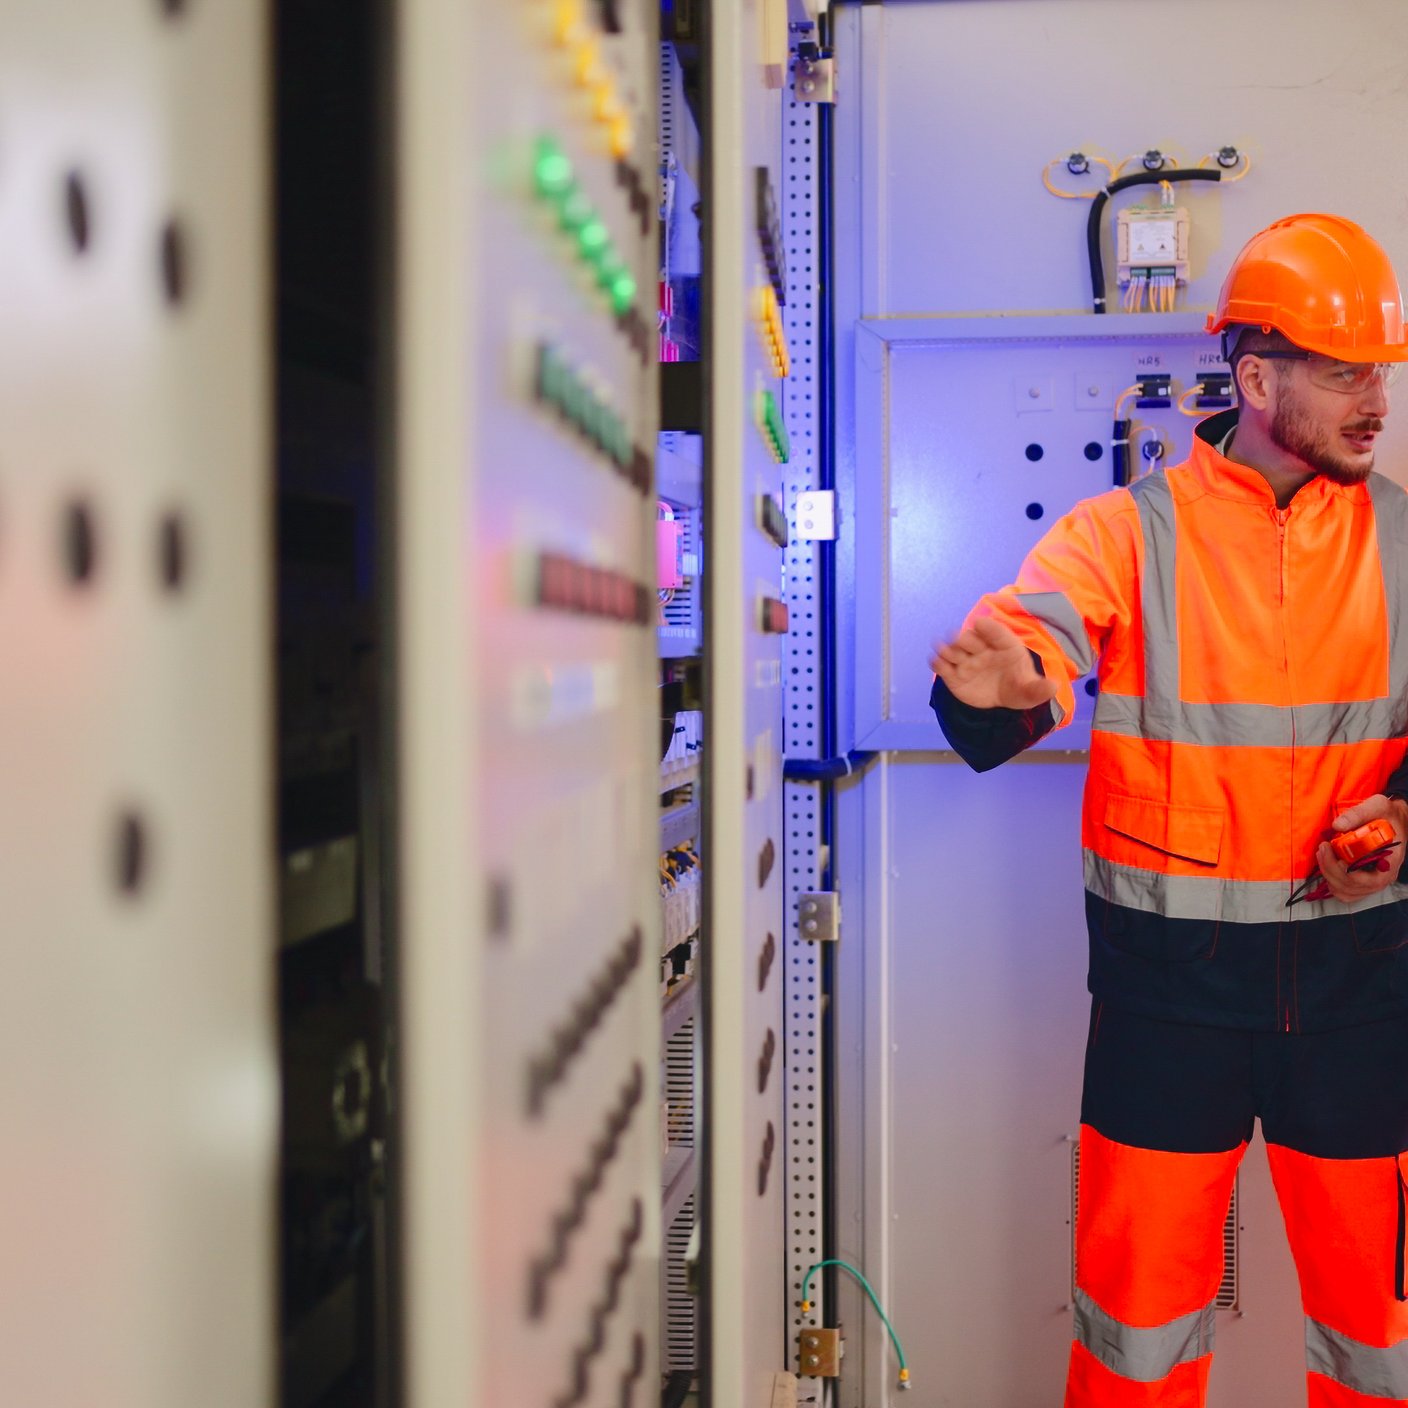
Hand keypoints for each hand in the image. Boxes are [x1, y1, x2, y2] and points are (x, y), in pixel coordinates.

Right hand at [929, 617, 1059, 710]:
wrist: (1000, 699)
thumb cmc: (1018, 688)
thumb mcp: (1030, 692)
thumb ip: (1039, 689)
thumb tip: (1054, 686)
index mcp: (1005, 647)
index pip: (997, 633)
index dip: (988, 628)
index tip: (979, 623)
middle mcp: (983, 649)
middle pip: (970, 638)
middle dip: (963, 638)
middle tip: (959, 642)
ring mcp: (967, 660)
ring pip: (953, 649)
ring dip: (947, 648)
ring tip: (944, 651)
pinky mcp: (953, 674)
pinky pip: (942, 665)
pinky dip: (938, 663)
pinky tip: (938, 664)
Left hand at [1316, 795, 1407, 902]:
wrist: (1394, 820)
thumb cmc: (1387, 815)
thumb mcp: (1377, 806)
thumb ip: (1358, 813)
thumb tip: (1337, 825)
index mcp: (1390, 862)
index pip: (1370, 880)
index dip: (1348, 873)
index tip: (1335, 855)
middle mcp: (1382, 876)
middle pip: (1353, 887)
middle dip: (1331, 870)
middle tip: (1323, 848)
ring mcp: (1372, 881)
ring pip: (1346, 892)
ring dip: (1329, 876)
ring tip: (1322, 854)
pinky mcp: (1362, 880)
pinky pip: (1346, 892)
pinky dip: (1332, 883)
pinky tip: (1327, 866)